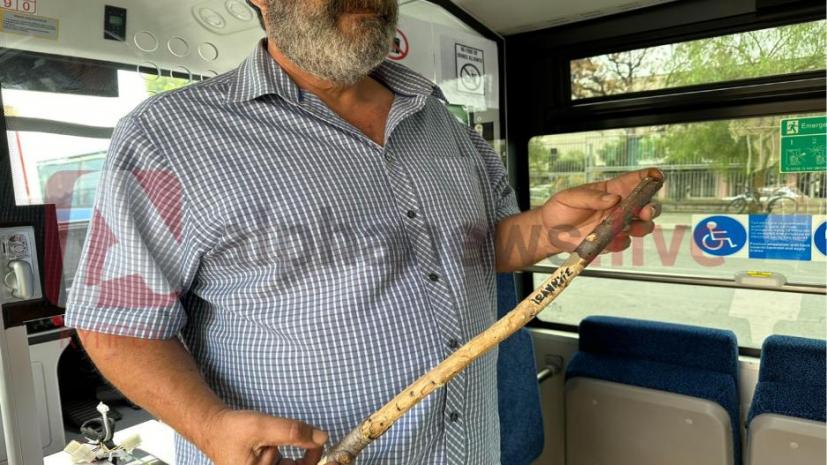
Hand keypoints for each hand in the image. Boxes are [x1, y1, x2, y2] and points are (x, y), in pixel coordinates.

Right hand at [199, 409, 327, 464]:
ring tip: (295, 442)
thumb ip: (291, 432)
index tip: (330, 458)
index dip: (315, 464)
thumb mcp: (262, 427)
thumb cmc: (233, 430)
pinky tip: (292, 446)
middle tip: (318, 443)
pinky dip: (298, 457)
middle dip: (309, 459)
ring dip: (304, 457)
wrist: (215, 429)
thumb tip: (322, 438)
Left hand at [541, 168, 662, 253]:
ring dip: (642, 227)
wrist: (549, 232)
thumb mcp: (570, 197)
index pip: (635, 180)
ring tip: (631, 228)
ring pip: (642, 226)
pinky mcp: (611, 241)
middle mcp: (619, 207)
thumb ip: (592, 197)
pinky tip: (611, 240)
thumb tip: (613, 198)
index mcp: (612, 190)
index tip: (656, 178)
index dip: (649, 177)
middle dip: (652, 208)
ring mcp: (617, 225)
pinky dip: (621, 242)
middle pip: (646, 205)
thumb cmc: (560, 209)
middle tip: (645, 212)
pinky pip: (624, 243)